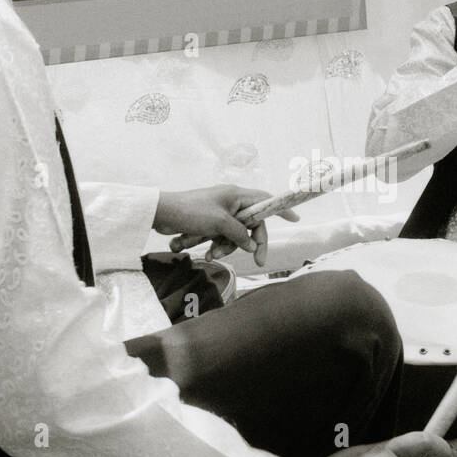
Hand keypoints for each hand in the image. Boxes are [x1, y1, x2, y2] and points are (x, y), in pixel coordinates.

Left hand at [153, 185, 299, 267]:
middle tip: (258, 260)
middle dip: (251, 242)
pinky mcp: (208, 222)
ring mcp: (219, 212)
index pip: (265, 201)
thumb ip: (239, 234)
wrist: (161, 213)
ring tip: (213, 254)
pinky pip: (220, 236)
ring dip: (227, 246)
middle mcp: (231, 202)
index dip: (281, 209)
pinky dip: (216, 245)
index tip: (295, 219)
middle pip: (251, 224)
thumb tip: (251, 245)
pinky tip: (207, 253)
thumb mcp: (219, 223)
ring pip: (235, 233)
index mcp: (236, 195)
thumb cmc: (191, 211)